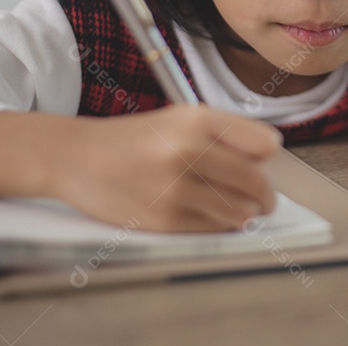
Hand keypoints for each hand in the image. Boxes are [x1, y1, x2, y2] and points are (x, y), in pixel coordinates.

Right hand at [54, 105, 281, 231]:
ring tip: (239, 208)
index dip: (267, 157)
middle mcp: (188, 151)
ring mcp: (175, 188)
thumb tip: (269, 157)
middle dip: (266, 194)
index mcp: (197, 120)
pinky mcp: (165, 220)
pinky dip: (221, 225)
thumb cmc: (136, 139)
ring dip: (246, 213)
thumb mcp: (180, 118)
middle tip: (265, 199)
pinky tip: (211, 214)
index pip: (264, 145)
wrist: (78, 158)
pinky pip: (214, 229)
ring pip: (241, 212)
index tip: (262, 163)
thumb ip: (225, 133)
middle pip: (258, 182)